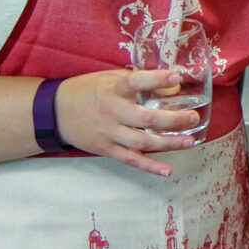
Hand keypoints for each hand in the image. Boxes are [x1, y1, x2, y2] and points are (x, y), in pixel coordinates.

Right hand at [56, 69, 200, 177]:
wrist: (56, 112)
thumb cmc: (89, 91)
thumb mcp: (110, 78)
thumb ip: (137, 82)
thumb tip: (172, 87)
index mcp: (112, 89)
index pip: (135, 82)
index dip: (156, 79)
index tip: (177, 78)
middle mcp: (111, 112)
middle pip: (145, 119)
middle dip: (173, 120)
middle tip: (193, 117)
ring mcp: (109, 133)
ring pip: (142, 142)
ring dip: (168, 143)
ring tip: (190, 141)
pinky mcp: (106, 149)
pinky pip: (130, 160)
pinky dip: (149, 167)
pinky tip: (167, 170)